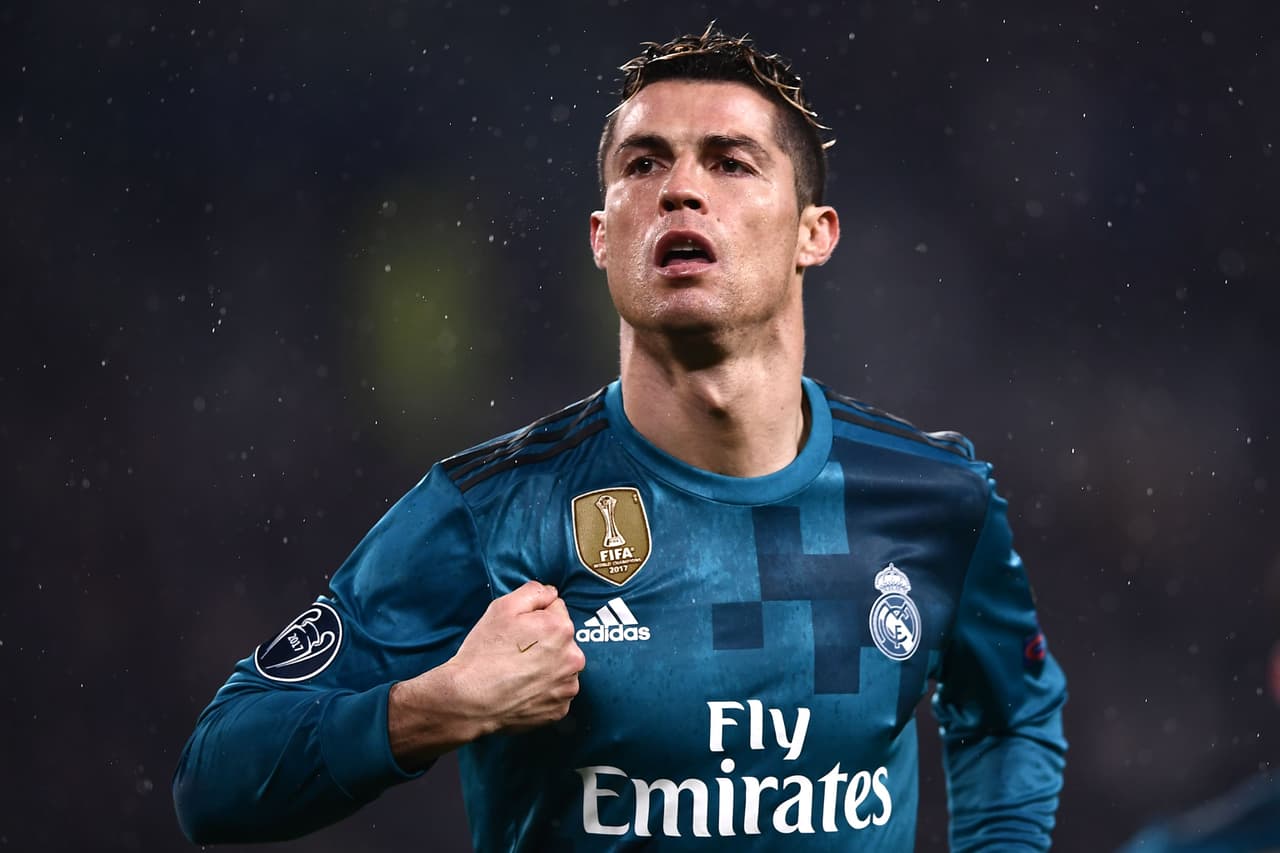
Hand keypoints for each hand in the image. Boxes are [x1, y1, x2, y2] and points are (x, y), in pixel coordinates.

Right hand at [389, 582, 584, 767]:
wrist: (469, 699)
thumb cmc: (484, 652)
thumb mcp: (503, 607)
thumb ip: (534, 592)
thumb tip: (551, 593)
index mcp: (562, 628)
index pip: (556, 610)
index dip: (534, 617)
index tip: (517, 630)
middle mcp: (573, 658)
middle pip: (562, 640)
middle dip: (544, 641)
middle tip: (515, 652)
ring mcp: (567, 687)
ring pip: (561, 667)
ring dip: (547, 667)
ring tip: (518, 673)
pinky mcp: (560, 710)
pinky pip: (556, 693)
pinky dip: (543, 691)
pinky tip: (522, 690)